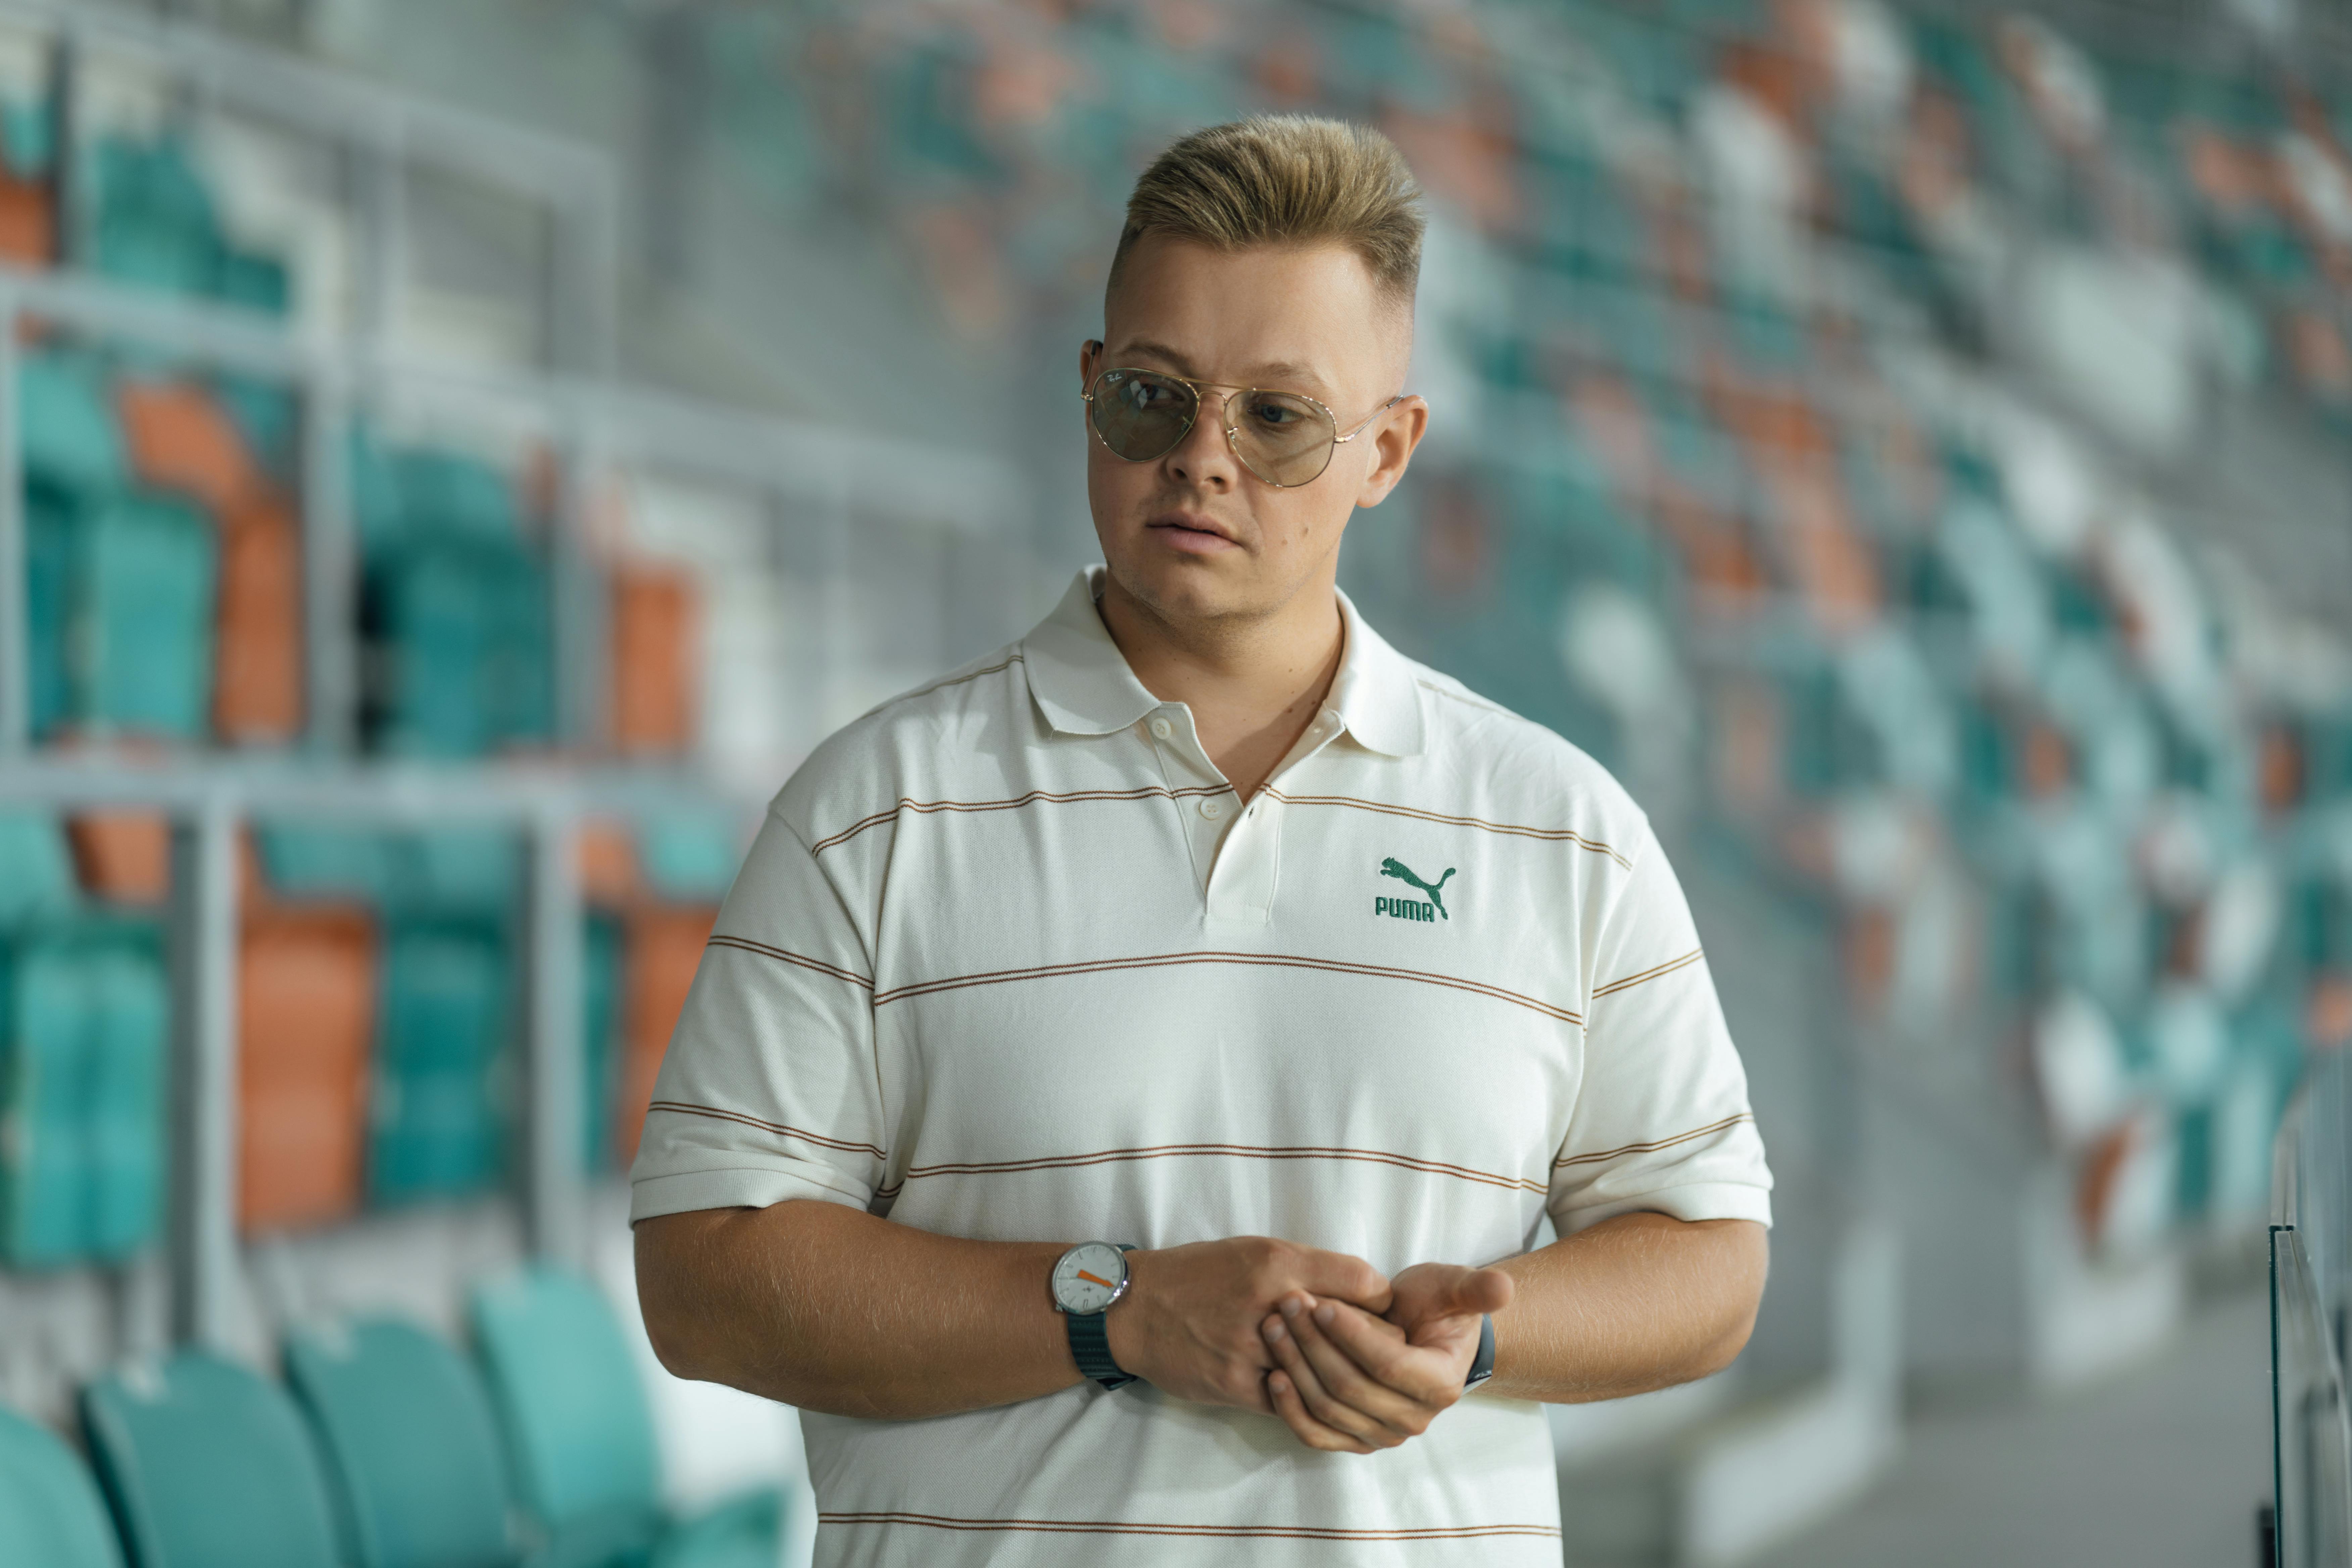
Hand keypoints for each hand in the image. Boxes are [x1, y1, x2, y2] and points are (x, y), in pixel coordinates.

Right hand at [1103, 1237, 1390, 1413]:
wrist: (1136, 1308)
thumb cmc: (1201, 1273)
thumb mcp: (1254, 1251)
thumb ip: (1306, 1268)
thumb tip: (1360, 1290)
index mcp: (1277, 1262)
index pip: (1361, 1281)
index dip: (1379, 1298)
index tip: (1382, 1308)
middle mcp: (1268, 1302)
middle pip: (1348, 1330)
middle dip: (1371, 1342)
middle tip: (1384, 1348)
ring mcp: (1250, 1349)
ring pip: (1321, 1372)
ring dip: (1342, 1375)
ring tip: (1355, 1374)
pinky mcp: (1235, 1385)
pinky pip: (1289, 1402)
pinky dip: (1304, 1399)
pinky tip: (1311, 1393)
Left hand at [1259, 1261, 1513, 1453]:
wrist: (1418, 1333)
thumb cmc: (1434, 1307)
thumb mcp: (1453, 1288)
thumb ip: (1475, 1289)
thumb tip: (1502, 1288)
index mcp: (1441, 1383)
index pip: (1388, 1364)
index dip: (1352, 1334)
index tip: (1322, 1302)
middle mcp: (1413, 1418)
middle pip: (1352, 1387)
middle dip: (1313, 1344)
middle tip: (1287, 1306)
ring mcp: (1382, 1434)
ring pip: (1330, 1410)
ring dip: (1296, 1368)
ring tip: (1273, 1328)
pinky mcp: (1354, 1439)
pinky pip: (1317, 1435)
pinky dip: (1292, 1411)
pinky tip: (1274, 1377)